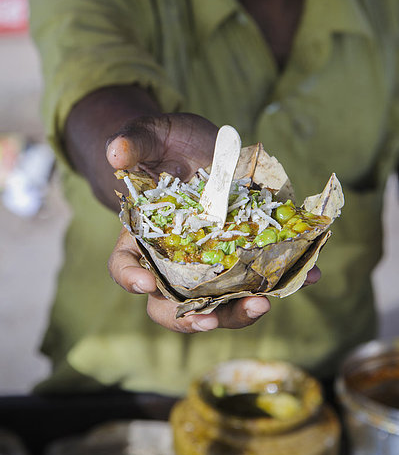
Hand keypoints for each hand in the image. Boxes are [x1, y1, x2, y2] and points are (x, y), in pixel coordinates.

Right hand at [106, 110, 319, 331]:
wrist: (206, 147)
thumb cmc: (170, 144)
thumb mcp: (154, 135)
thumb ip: (136, 141)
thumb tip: (115, 152)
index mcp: (143, 238)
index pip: (125, 266)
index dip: (130, 279)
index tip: (144, 283)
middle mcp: (175, 261)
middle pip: (174, 303)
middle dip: (192, 317)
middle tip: (212, 319)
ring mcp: (213, 263)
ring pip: (221, 300)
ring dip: (241, 308)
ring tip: (265, 301)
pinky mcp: (247, 255)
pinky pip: (263, 275)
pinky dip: (284, 279)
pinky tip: (307, 274)